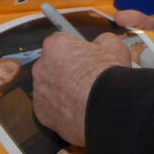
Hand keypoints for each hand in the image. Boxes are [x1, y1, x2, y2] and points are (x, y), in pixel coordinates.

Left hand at [32, 31, 130, 145]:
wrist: (108, 109)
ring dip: (62, 90)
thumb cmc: (109, 79)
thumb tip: (101, 42)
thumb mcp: (114, 46)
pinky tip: (78, 109)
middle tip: (85, 79)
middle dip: (66, 71)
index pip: (60, 42)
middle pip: (52, 66)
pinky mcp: (41, 113)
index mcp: (55, 45)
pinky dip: (61, 109)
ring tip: (84, 96)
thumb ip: (102, 40)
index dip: (75, 51)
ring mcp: (39, 91)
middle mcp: (41, 66)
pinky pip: (50, 108)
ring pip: (50, 88)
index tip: (84, 58)